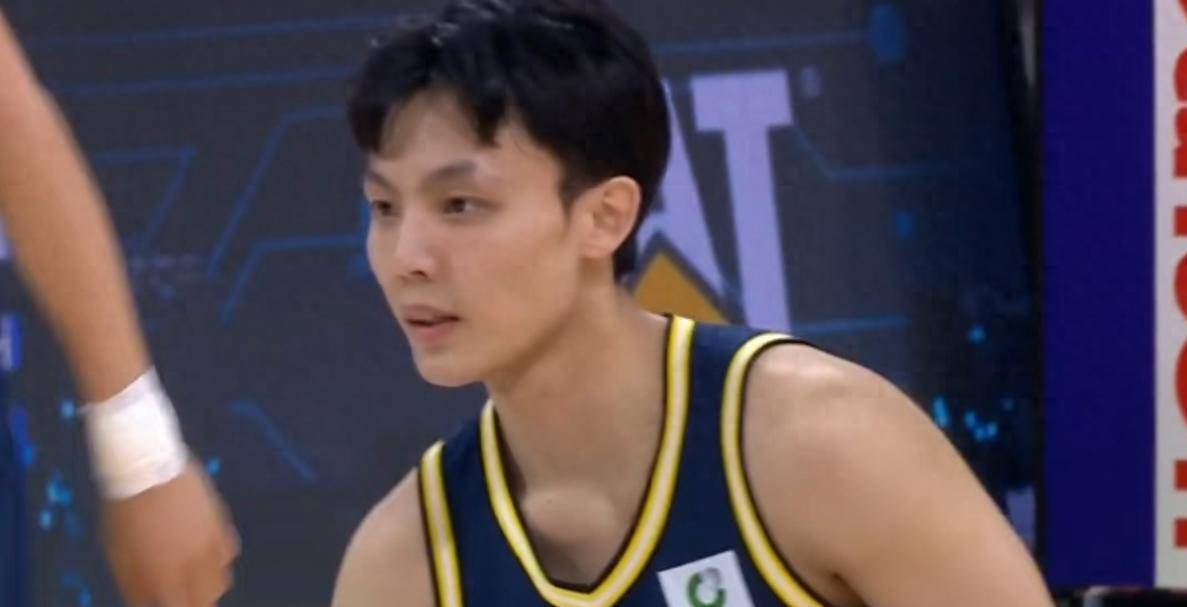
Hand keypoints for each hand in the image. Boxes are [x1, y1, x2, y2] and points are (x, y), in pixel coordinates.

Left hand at [101, 462, 238, 606]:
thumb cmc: (124, 510)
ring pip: (222, 580)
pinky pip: (229, 551)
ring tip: (194, 577)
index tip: (168, 601)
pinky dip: (219, 557)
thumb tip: (145, 601)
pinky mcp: (221, 522)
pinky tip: (204, 551)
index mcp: (164, 577)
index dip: (174, 606)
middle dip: (195, 601)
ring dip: (209, 583)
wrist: (146, 466)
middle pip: (206, 599)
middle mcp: (194, 565)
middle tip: (180, 595)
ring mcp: (211, 543)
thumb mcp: (118, 553)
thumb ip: (134, 584)